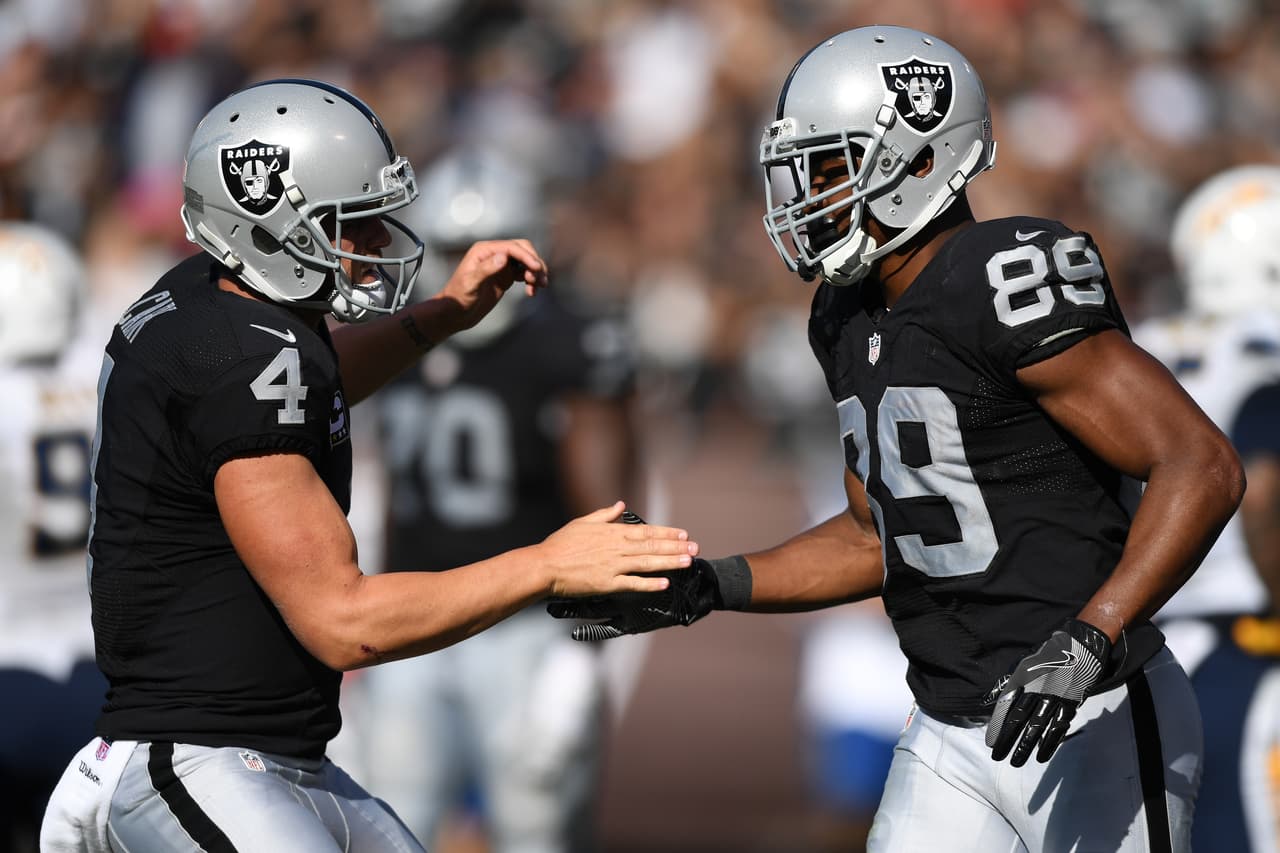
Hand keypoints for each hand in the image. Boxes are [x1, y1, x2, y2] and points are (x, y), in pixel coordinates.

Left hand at [436, 239, 548, 333]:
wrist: (455, 313)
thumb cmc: (458, 298)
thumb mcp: (470, 284)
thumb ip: (486, 269)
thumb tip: (504, 257)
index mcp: (484, 250)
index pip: (512, 247)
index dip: (527, 256)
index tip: (537, 269)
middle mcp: (493, 254)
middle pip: (522, 249)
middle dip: (534, 262)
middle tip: (541, 279)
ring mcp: (500, 265)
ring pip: (525, 261)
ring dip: (535, 271)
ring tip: (540, 286)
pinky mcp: (504, 276)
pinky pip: (523, 273)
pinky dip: (531, 280)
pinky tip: (532, 292)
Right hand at [536, 502, 697, 598]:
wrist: (544, 566)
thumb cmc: (560, 544)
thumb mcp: (583, 522)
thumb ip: (605, 515)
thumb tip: (620, 505)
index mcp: (611, 533)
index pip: (646, 531)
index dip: (666, 533)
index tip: (683, 534)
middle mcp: (616, 548)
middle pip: (651, 546)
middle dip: (675, 547)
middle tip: (695, 548)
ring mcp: (612, 566)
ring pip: (647, 563)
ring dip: (669, 562)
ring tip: (688, 561)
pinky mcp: (606, 584)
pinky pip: (632, 584)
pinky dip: (649, 584)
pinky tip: (664, 584)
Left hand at [984, 617, 1110, 766]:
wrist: (1081, 644)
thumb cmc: (1049, 655)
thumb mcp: (1024, 664)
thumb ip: (1007, 683)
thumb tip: (988, 699)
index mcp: (1024, 677)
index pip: (1006, 705)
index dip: (997, 724)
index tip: (990, 742)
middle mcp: (1038, 688)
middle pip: (1019, 718)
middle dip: (1007, 739)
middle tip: (997, 756)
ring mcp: (1056, 697)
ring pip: (1038, 726)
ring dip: (1026, 746)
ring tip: (1015, 762)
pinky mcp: (1071, 703)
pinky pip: (1059, 727)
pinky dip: (1049, 743)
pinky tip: (1041, 756)